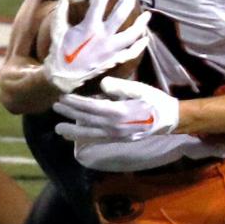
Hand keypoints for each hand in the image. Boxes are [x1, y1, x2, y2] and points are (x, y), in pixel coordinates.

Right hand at [42, 0, 149, 94]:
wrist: (64, 78)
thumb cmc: (60, 54)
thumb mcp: (57, 32)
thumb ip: (60, 15)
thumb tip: (64, 0)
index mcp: (89, 28)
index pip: (98, 4)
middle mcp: (103, 36)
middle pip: (120, 15)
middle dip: (127, 1)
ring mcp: (111, 49)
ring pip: (131, 34)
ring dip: (141, 23)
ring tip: (147, 15)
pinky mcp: (114, 60)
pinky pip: (131, 53)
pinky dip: (139, 46)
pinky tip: (145, 38)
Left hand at [54, 77, 178, 141]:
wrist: (170, 120)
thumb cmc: (155, 101)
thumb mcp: (140, 89)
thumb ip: (120, 87)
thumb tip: (102, 84)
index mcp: (118, 112)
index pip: (91, 107)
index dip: (75, 103)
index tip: (62, 97)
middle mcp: (114, 127)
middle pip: (87, 120)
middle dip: (70, 114)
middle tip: (54, 108)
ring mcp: (116, 135)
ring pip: (90, 133)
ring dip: (74, 131)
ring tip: (59, 130)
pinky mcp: (119, 139)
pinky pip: (98, 139)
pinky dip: (86, 138)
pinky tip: (77, 136)